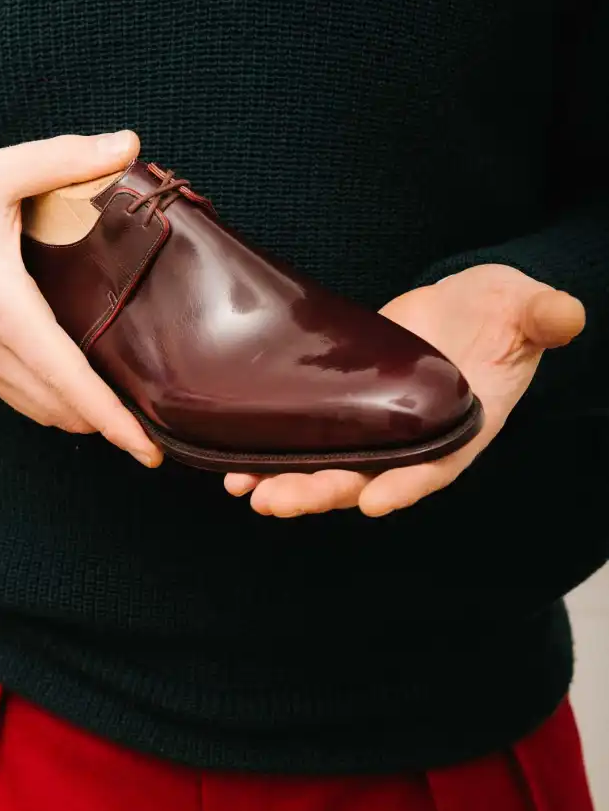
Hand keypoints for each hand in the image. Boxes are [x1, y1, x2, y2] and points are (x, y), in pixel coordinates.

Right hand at [0, 132, 161, 466]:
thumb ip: (62, 159)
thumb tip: (128, 144)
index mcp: (5, 308)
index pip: (68, 377)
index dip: (112, 419)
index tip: (147, 448)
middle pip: (64, 409)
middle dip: (113, 430)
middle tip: (159, 434)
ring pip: (44, 413)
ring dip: (87, 421)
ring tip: (132, 422)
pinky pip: (24, 401)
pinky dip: (60, 409)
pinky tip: (84, 400)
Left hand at [225, 264, 584, 516]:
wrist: (474, 307)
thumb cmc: (507, 313)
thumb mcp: (529, 309)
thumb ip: (545, 316)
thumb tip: (568, 316)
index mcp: (464, 427)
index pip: (438, 464)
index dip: (410, 484)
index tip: (376, 501)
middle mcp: (416, 440)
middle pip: (369, 478)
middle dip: (322, 491)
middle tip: (276, 502)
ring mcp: (379, 427)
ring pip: (332, 468)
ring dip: (290, 482)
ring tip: (247, 492)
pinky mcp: (348, 408)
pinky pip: (313, 439)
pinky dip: (278, 454)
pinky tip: (240, 466)